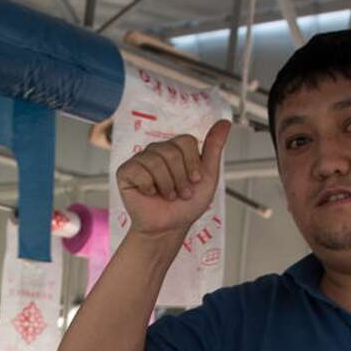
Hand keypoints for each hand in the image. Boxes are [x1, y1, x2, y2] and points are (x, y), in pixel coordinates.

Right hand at [115, 120, 230, 246]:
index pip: (186, 141)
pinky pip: (138, 170)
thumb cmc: (186, 205)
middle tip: (181, 193)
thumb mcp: (208, 176)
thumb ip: (214, 148)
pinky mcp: (125, 172)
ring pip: (156, 161)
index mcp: (176, 149)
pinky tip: (149, 194)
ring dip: (167, 185)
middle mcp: (157, 151)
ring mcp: (140, 160)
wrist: (169, 228)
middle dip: (180, 178)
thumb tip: (224, 123)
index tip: (195, 181)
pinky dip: (148, 187)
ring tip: (168, 196)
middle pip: (171, 151)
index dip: (192, 163)